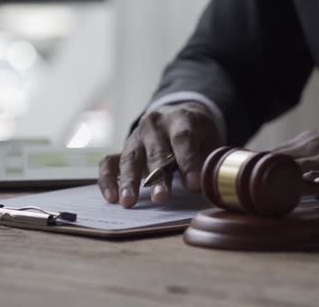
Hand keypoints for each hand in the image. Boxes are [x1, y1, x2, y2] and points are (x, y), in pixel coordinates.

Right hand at [99, 102, 222, 207]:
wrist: (177, 116)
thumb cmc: (198, 135)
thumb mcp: (211, 140)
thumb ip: (210, 160)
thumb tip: (209, 186)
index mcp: (181, 119)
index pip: (184, 140)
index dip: (188, 162)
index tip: (194, 186)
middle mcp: (154, 125)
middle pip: (156, 151)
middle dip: (158, 176)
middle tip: (161, 198)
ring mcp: (136, 137)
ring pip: (130, 157)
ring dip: (129, 181)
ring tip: (129, 202)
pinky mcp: (122, 149)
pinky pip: (109, 163)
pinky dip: (107, 180)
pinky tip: (111, 198)